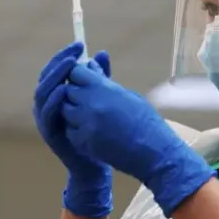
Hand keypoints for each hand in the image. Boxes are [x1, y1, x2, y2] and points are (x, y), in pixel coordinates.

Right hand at [33, 42, 112, 217]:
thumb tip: (101, 52)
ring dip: (56, 77)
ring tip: (70, 65)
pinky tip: (65, 90)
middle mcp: (48, 104)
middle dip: (60, 61)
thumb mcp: (100, 98)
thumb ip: (99, 77)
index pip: (56, 69)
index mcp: (58, 94)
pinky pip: (47, 114)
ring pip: (43, 92)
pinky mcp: (50, 133)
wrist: (98, 161)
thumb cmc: (99, 128)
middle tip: (75, 52)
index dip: (65, 55)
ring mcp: (46, 119)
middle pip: (46, 77)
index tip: (79, 44)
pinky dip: (54, 100)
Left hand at [61, 65, 215, 217]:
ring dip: (73, 110)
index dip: (78, 74)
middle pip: (67, 91)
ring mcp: (85, 124)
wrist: (153, 151)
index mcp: (104, 89)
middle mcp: (90, 104)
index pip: (76, 73)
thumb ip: (106, 84)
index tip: (83, 78)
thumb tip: (92, 68)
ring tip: (86, 114)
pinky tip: (88, 130)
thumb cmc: (147, 120)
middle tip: (85, 97)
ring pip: (65, 111)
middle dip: (74, 92)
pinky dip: (75, 129)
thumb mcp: (129, 96)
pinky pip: (69, 131)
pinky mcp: (83, 142)